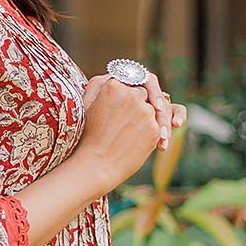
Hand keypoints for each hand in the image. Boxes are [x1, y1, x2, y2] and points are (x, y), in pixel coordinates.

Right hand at [78, 75, 161, 193]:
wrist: (95, 165)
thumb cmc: (88, 136)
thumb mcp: (90, 105)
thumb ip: (106, 89)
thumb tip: (116, 80)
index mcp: (114, 85)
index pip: (130, 82)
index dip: (130, 94)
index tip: (129, 102)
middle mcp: (132, 95)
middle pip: (144, 94)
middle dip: (141, 105)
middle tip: (133, 118)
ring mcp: (145, 112)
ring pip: (153, 111)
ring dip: (147, 121)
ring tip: (134, 136)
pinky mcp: (155, 128)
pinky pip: (158, 127)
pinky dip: (152, 135)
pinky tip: (138, 144)